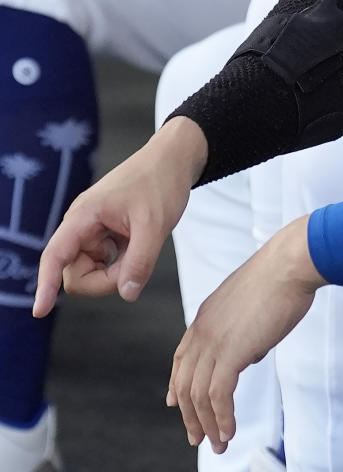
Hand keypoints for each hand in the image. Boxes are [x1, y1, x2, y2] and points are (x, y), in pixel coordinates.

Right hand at [33, 116, 207, 315]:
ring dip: (115, 271)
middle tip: (136, 260)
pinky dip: (121, 264)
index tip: (39, 311)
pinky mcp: (104, 235)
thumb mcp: (155, 224)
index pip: (55, 255)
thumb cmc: (161, 182)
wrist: (174, 160)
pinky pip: (105, 264)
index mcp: (84, 216)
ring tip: (140, 246)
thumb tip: (127, 294)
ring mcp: (92, 231)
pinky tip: (137, 245)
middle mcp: (82, 225)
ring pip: (92, 272)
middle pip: (76, 274)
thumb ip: (140, 261)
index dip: (45, 284)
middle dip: (105, 279)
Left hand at [168, 216, 325, 451]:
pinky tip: (229, 431)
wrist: (290, 264)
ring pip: (198, 395)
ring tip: (218, 444)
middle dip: (190, 415)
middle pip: (185, 383)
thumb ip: (243, 331)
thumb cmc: (281, 278)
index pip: (181, 357)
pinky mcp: (231, 352)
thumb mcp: (252, 305)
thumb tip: (249, 355)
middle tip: (198, 438)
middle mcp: (202, 330)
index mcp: (205, 316)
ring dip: (207, 424)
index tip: (174, 404)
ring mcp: (213, 341)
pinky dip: (222, 418)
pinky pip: (218, 395)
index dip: (176, 384)